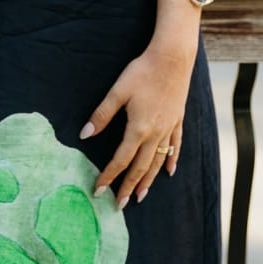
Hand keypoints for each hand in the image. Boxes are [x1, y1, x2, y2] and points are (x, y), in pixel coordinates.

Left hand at [82, 35, 194, 206]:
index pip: (121, 159)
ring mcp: (169, 129)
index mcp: (138, 128)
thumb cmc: (142, 72)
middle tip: (119, 204)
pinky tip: (169, 171)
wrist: (172, 59)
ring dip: (149, 180)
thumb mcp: (117, 91)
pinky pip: (175, 147)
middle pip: (141, 167)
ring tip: (141, 196)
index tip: (99, 190)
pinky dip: (171, 161)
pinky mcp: (178, 121)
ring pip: (159, 162)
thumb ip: (101, 114)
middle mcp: (156, 134)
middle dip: (129, 187)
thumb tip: (84, 134)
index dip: (109, 175)